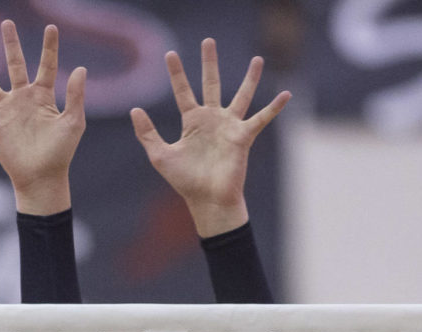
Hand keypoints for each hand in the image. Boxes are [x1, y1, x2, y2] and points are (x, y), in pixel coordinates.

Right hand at [0, 21, 85, 215]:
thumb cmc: (60, 153)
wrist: (41, 178)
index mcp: (43, 96)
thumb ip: (76, 95)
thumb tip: (80, 68)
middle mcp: (22, 99)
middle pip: (14, 65)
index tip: (51, 28)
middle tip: (6, 23)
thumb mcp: (73, 122)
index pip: (46, 65)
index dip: (49, 47)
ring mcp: (6, 111)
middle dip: (10, 44)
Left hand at [130, 38, 289, 236]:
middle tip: (208, 41)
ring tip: (258, 59)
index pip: (183, 91)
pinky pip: (261, 118)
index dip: (176, 73)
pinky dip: (274, 107)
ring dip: (250, 78)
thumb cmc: (184, 181)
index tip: (170, 54)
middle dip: (209, 63)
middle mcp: (212, 120)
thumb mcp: (160, 156)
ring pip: (241, 96)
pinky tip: (287, 94)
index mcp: (192, 122)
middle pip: (211, 84)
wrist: (206, 200)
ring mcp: (229, 126)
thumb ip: (147, 134)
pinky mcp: (243, 137)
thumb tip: (134, 110)